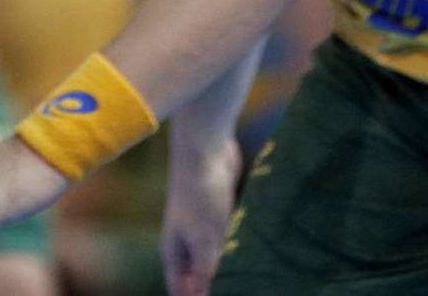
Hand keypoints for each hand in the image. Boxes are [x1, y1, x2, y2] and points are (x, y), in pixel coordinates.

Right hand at [160, 135, 241, 295]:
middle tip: (239, 291)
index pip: (180, 291)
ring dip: (226, 271)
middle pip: (196, 279)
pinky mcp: (217, 215)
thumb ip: (204, 271)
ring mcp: (201, 228)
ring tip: (248, 283)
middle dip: (211, 290)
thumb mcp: (204, 237)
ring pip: (212, 260)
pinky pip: (224, 242)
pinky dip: (234, 251)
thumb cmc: (201, 192)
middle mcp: (185, 243)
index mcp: (175, 252)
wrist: (205, 146)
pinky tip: (252, 259)